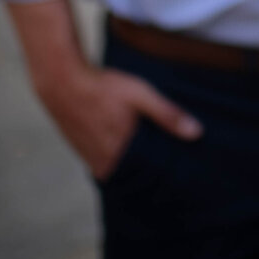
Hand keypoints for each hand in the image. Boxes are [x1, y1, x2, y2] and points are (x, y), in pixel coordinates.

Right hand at [38, 60, 202, 179]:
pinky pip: (108, 166)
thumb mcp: (140, 94)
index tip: (183, 171)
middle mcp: (108, 162)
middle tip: (172, 166)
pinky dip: (120, 162)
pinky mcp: (85, 154)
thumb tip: (196, 133)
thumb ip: (167, 114)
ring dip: (136, 168)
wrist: (62, 82)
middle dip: (154, 172)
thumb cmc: (103, 87)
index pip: (154, 175)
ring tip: (153, 157)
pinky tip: (129, 149)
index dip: (169, 173)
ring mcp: (94, 159)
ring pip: (122, 172)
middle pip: (139, 175)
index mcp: (124, 151)